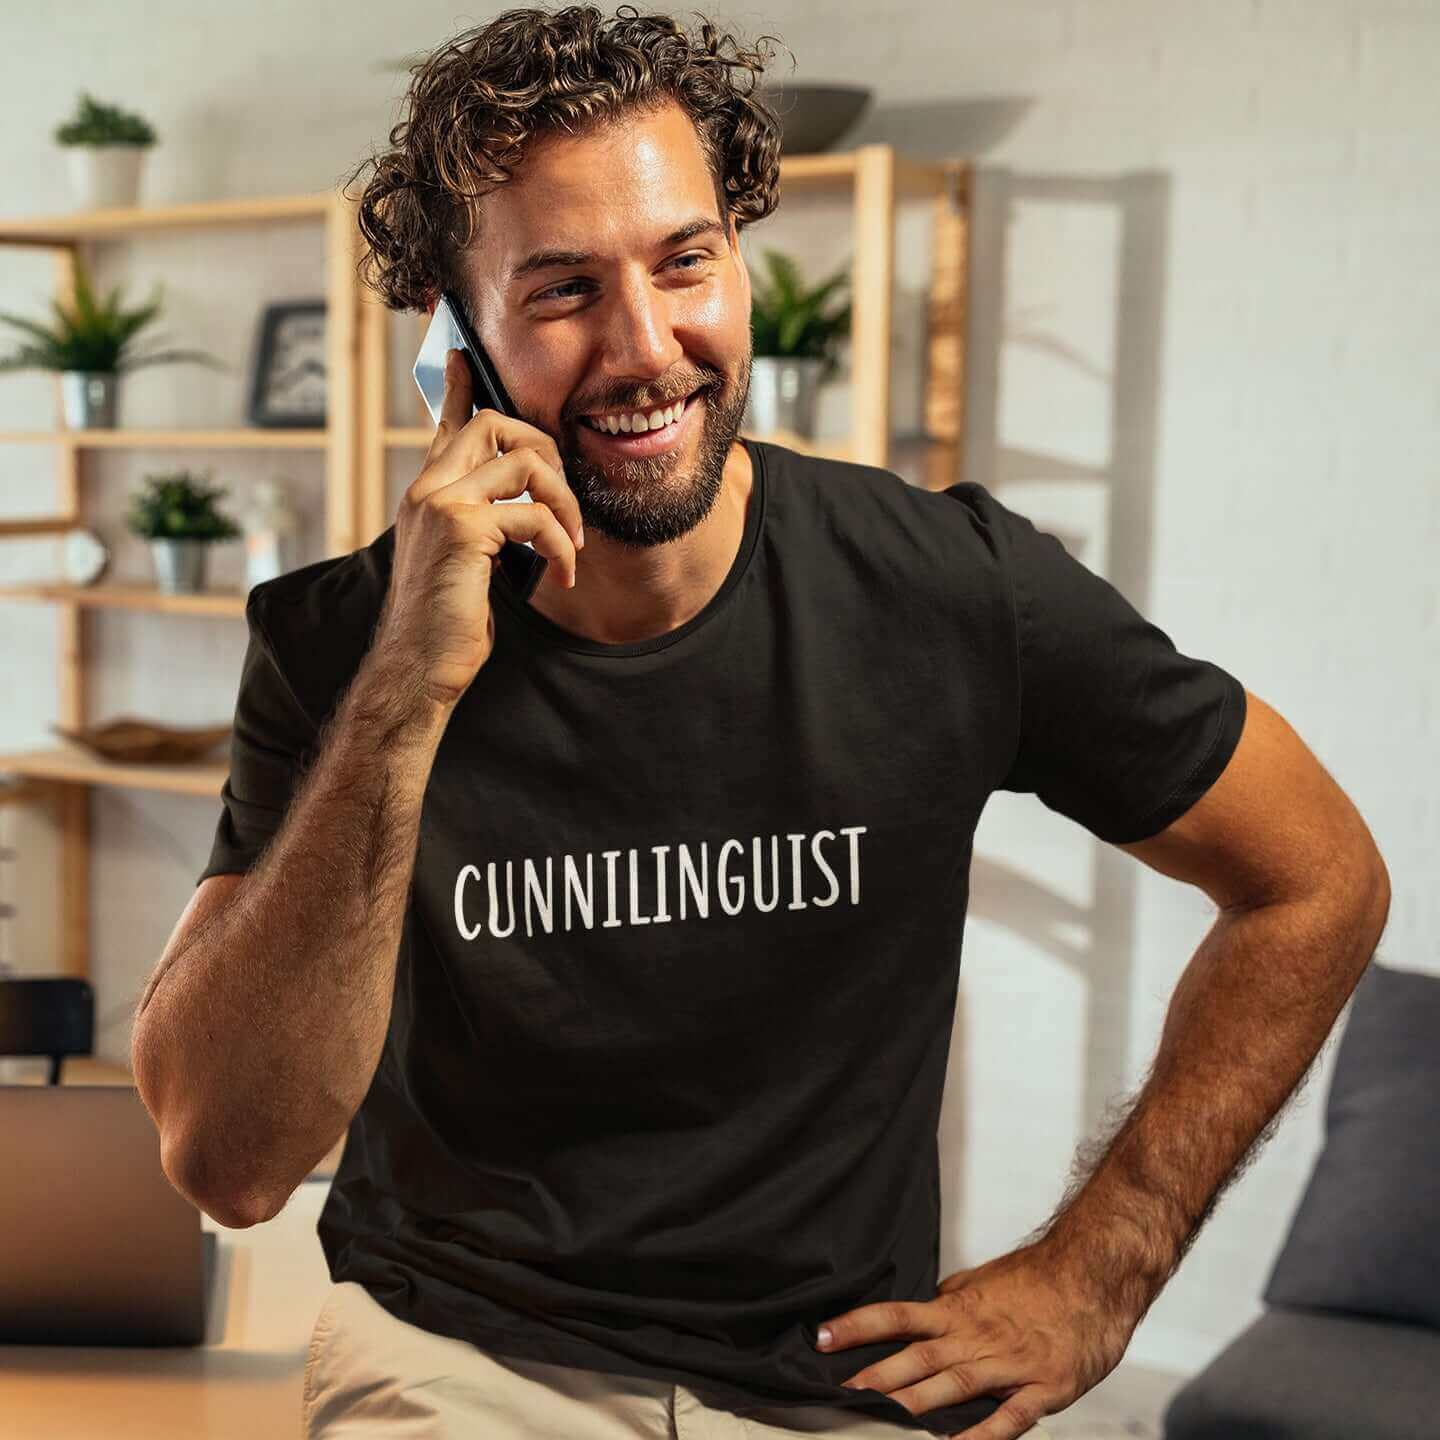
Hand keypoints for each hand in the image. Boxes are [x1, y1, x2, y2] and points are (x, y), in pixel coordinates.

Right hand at [376, 347, 583, 706]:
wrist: (418, 669)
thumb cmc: (447, 625)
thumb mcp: (467, 565)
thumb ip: (485, 527)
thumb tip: (525, 512)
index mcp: (426, 494)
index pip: (446, 426)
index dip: (458, 389)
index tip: (462, 355)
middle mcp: (427, 489)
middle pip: (496, 424)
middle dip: (548, 452)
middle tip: (567, 501)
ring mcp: (439, 504)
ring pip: (525, 463)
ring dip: (565, 506)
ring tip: (572, 549)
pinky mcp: (462, 529)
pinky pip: (535, 515)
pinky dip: (561, 546)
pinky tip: (562, 576)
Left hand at [814, 1240, 1137, 1438]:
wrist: (1094, 1276)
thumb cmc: (1038, 1280)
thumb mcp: (985, 1282)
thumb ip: (952, 1302)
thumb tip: (922, 1311)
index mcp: (959, 1309)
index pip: (897, 1316)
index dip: (859, 1326)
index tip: (822, 1336)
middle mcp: (977, 1336)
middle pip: (917, 1357)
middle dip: (876, 1376)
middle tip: (839, 1391)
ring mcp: (1009, 1364)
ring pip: (954, 1387)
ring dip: (915, 1405)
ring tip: (880, 1418)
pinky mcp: (1043, 1388)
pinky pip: (1008, 1418)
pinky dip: (982, 1435)